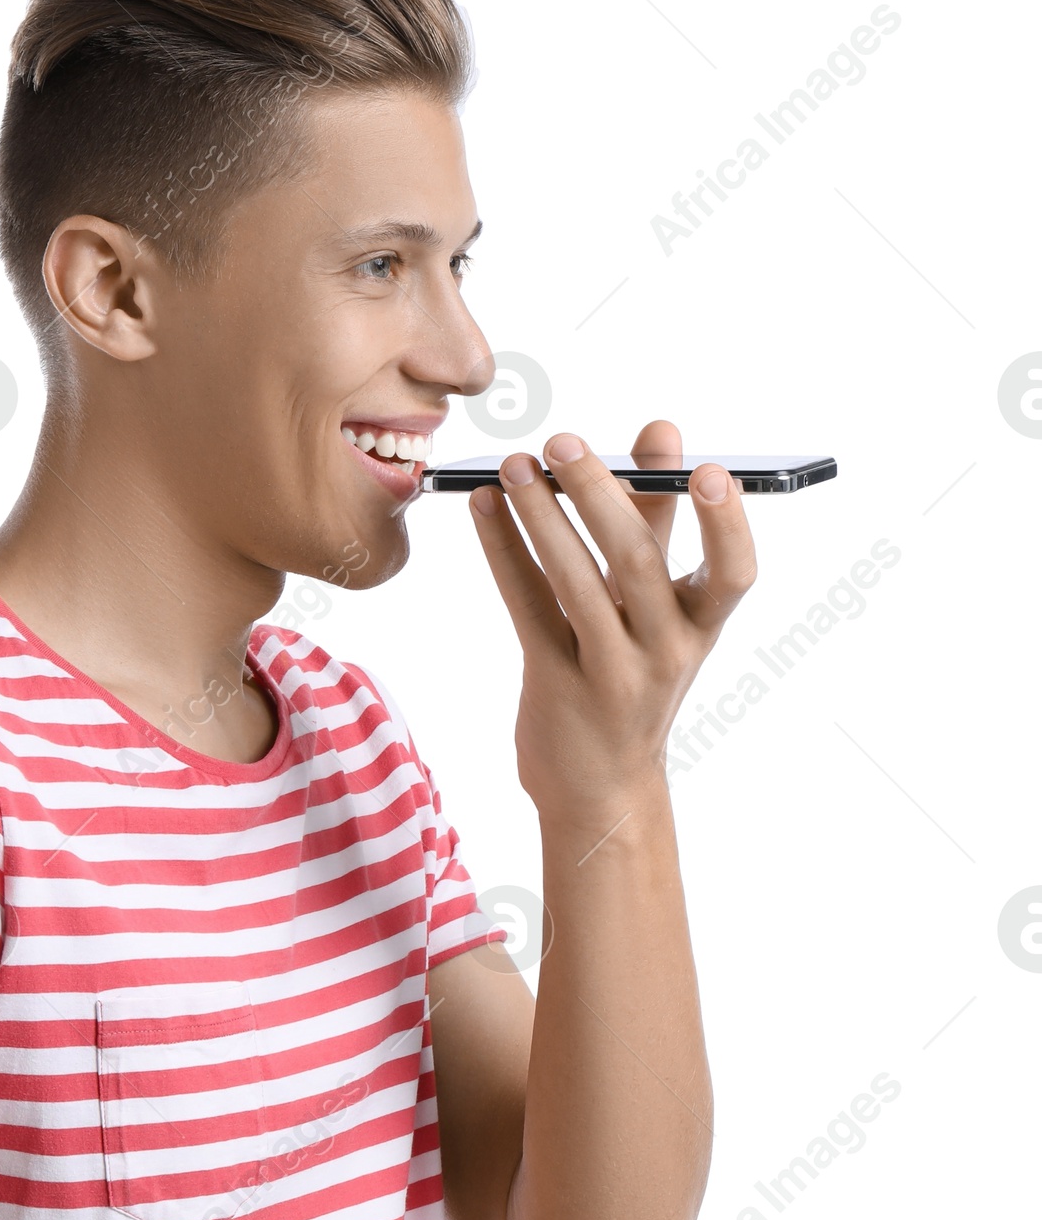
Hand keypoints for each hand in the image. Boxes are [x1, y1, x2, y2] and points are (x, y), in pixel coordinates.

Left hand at [468, 419, 756, 824]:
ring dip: (541, 516)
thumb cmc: (632, 671)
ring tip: (517, 465)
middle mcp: (665, 651)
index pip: (734, 574)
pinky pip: (527, 606)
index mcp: (701, 626)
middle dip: (600, 495)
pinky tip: (485, 507)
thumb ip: (657, 520)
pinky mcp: (556, 682)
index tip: (711, 470)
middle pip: (637, 563)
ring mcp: (610, 672)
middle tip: (565, 443)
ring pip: (575, 582)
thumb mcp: (657, 608)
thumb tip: (661, 433)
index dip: (727, 524)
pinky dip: (504, 550)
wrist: (602, 785)